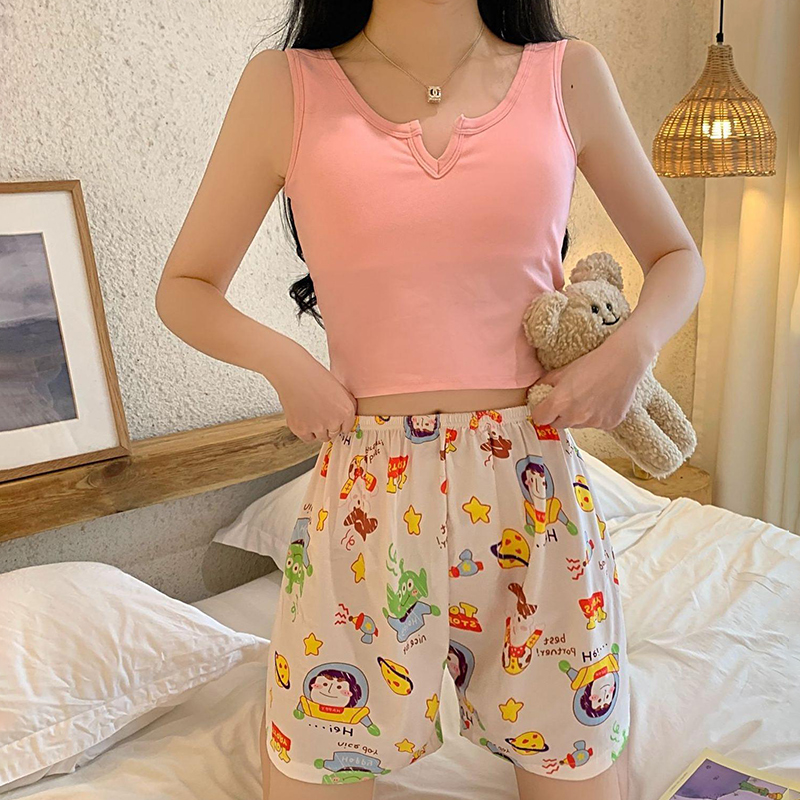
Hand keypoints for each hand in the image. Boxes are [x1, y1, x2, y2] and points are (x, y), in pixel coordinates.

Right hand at [269, 351, 357, 443]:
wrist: (295, 373)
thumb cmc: (316, 377)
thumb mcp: (340, 389)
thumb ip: (347, 405)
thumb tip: (348, 419)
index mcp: (346, 411)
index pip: (346, 428)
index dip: (339, 423)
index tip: (333, 418)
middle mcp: (334, 422)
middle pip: (334, 433)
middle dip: (329, 426)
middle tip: (320, 413)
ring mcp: (317, 427)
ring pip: (322, 437)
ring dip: (318, 429)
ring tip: (312, 414)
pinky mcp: (301, 429)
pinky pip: (308, 438)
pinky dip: (306, 431)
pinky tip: (304, 418)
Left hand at [529, 332, 652, 429]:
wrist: (622, 362)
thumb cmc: (592, 363)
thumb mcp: (562, 370)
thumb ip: (545, 383)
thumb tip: (536, 391)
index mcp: (559, 402)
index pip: (540, 419)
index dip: (541, 412)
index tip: (544, 407)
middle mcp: (575, 416)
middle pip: (557, 424)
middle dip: (558, 415)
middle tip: (568, 400)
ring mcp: (592, 422)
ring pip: (577, 425)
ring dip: (578, 416)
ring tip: (587, 398)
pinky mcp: (608, 424)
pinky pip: (595, 424)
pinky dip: (596, 417)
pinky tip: (601, 401)